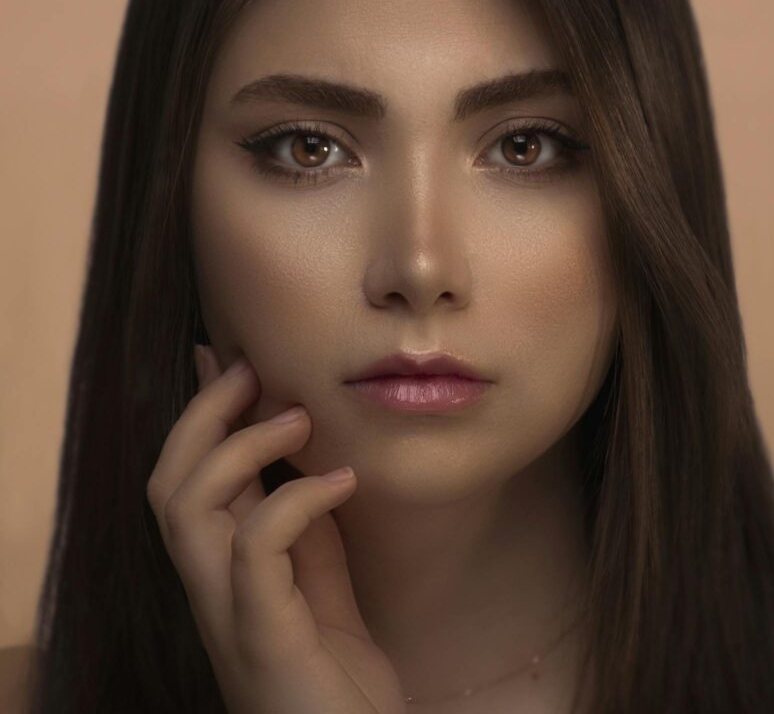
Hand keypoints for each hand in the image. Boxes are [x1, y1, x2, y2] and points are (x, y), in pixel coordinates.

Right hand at [146, 346, 406, 713]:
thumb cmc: (336, 680)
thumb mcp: (321, 586)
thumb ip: (306, 532)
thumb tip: (306, 462)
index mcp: (222, 573)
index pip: (190, 479)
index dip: (201, 415)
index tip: (221, 355)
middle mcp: (210, 589)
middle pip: (169, 485)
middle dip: (203, 416)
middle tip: (250, 370)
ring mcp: (228, 614)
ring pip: (187, 509)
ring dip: (238, 448)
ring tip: (297, 418)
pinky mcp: (262, 636)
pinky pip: (256, 549)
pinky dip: (295, 501)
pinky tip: (341, 481)